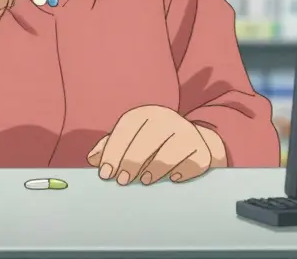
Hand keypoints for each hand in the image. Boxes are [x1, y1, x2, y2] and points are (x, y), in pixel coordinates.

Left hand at [86, 106, 221, 185]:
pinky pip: (193, 163)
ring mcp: (188, 133)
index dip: (114, 151)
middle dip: (131, 162)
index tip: (105, 173)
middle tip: (122, 181)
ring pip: (169, 153)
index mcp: (147, 115)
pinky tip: (173, 178)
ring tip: (145, 180)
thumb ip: (110, 148)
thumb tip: (92, 158)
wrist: (192, 143)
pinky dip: (181, 172)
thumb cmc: (153, 145)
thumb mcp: (131, 141)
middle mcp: (168, 119)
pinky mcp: (203, 151)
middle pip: (148, 139)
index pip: (128, 127)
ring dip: (155, 169)